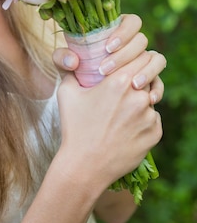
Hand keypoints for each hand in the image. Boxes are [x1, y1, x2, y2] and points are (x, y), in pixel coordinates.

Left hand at [52, 14, 165, 104]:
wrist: (84, 109)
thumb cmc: (75, 81)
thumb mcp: (65, 69)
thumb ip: (62, 60)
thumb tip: (73, 61)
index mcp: (115, 33)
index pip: (131, 22)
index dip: (123, 32)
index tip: (108, 47)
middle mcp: (131, 46)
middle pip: (141, 41)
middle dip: (125, 55)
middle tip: (106, 70)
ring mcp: (142, 64)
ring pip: (156, 58)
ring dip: (147, 70)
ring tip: (134, 85)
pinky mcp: (149, 81)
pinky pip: (159, 81)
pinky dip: (157, 88)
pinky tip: (149, 98)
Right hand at [56, 58, 162, 188]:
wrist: (85, 166)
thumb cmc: (74, 127)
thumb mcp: (67, 92)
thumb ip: (72, 70)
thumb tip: (74, 59)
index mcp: (119, 81)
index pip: (140, 56)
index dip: (133, 58)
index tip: (126, 64)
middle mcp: (138, 96)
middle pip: (148, 76)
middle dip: (139, 77)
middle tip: (127, 85)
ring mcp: (149, 116)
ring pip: (150, 98)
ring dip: (140, 100)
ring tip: (122, 111)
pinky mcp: (155, 134)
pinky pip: (153, 119)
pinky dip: (144, 120)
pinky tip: (126, 127)